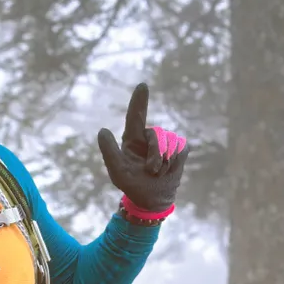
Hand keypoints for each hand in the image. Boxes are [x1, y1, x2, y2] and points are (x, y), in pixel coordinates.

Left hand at [97, 83, 189, 215]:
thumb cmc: (132, 184)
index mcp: (132, 139)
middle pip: (157, 134)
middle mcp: (149, 137)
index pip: (136, 116)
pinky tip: (169, 169)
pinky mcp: (180, 148)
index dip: (139, 100)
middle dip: (156, 153)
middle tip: (151, 170)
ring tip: (158, 172)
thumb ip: (109, 151)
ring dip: (165, 161)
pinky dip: (176, 161)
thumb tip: (102, 130)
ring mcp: (166, 141)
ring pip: (171, 142)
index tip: (142, 85)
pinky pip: (181, 148)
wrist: (152, 198)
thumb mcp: (117, 171)